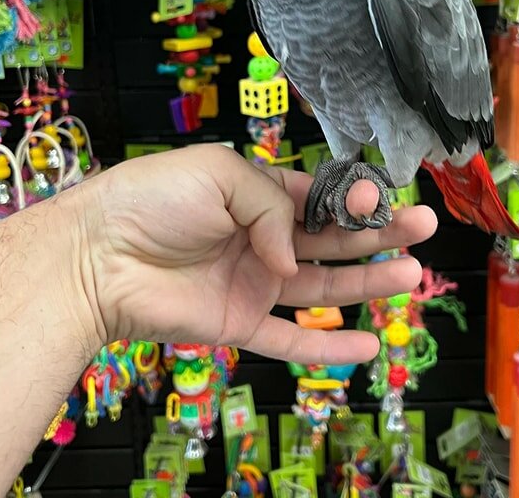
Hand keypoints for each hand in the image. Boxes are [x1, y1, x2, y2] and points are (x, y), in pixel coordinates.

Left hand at [69, 145, 436, 363]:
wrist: (97, 255)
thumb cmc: (153, 200)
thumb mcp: (220, 173)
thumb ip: (272, 205)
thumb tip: (292, 256)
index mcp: (259, 194)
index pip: (320, 198)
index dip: (353, 200)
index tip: (380, 200)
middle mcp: (263, 238)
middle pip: (333, 239)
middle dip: (378, 233)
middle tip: (422, 226)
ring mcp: (255, 283)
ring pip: (323, 285)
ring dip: (368, 283)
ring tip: (410, 276)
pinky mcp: (241, 323)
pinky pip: (291, 338)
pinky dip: (329, 345)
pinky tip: (368, 345)